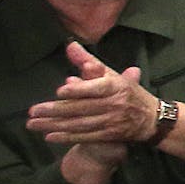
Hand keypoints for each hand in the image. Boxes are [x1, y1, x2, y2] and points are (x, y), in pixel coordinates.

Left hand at [27, 42, 157, 143]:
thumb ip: (89, 61)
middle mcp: (114, 104)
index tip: (59, 91)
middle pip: (82, 107)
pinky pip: (85, 137)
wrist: (152, 119)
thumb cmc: (128, 92)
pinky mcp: (109, 136)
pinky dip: (66, 137)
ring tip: (33, 124)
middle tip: (33, 111)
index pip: (95, 88)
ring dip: (54, 125)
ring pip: (79, 124)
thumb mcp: (112, 74)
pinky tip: (49, 136)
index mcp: (115, 86)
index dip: (78, 90)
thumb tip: (70, 46)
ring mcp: (112, 121)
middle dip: (55, 110)